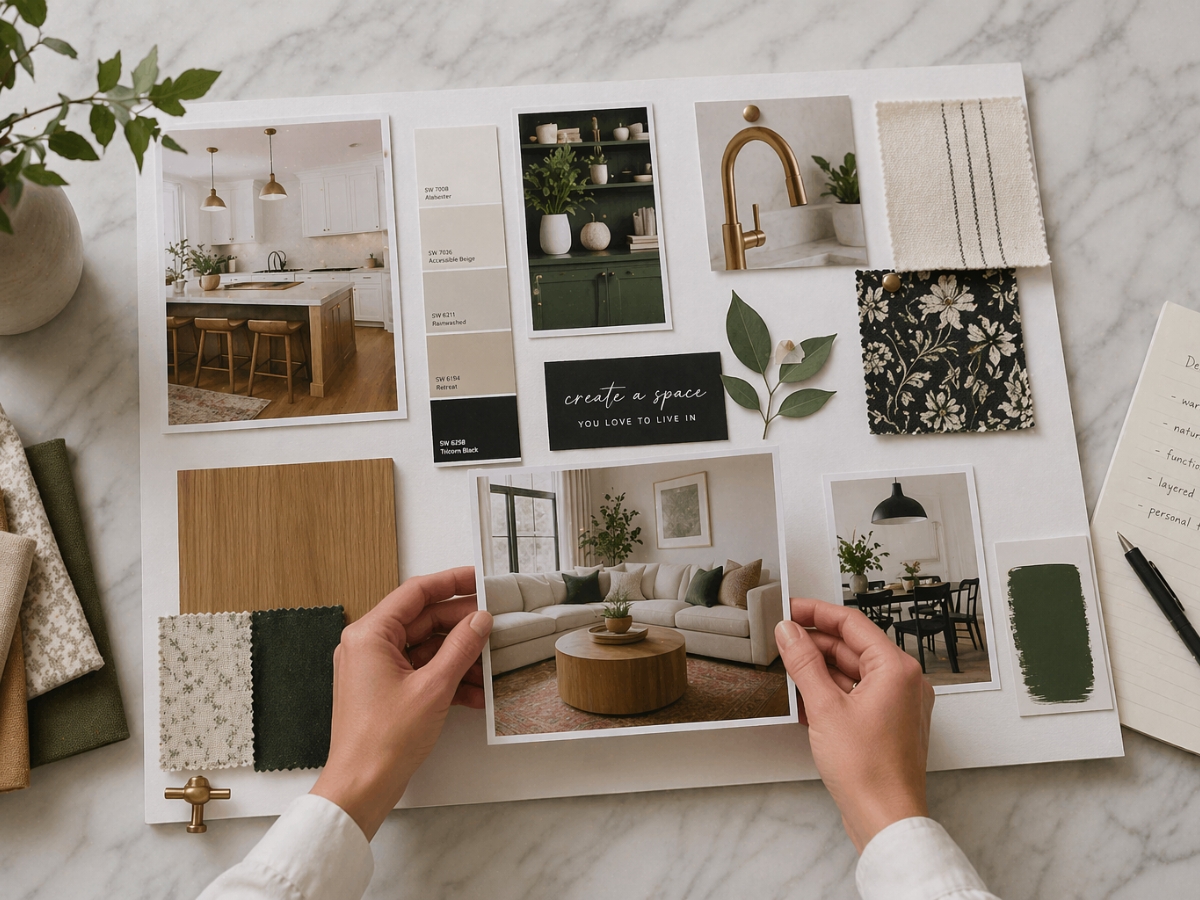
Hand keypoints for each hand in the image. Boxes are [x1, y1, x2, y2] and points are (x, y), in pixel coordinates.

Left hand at [311, 566, 491, 839]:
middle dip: (460, 627)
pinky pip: (421, 672)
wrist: (361, 786)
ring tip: (490, 665)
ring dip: (458, 656)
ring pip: (425, 648)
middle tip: (494, 625)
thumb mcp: (433, 687)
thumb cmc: (383, 741)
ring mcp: (375, 669)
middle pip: (423, 621)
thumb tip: (480, 620)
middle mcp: (368, 646)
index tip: (479, 579)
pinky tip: (475, 692)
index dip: (451, 582)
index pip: (415, 593)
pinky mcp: (385, 690)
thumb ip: (460, 648)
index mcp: (370, 635)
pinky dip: (447, 678)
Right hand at [775, 599, 933, 851]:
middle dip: (815, 643)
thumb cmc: (869, 771)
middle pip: (853, 646)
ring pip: (853, 672)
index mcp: (896, 669)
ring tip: (787, 668)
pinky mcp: (888, 724)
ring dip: (820, 669)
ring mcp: (898, 704)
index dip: (816, 613)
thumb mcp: (825, 707)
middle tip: (781, 639)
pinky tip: (804, 699)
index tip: (790, 608)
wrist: (885, 819)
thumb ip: (804, 663)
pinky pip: (856, 695)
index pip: (852, 624)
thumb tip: (788, 631)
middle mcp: (904, 682)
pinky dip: (831, 692)